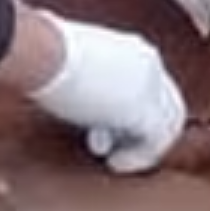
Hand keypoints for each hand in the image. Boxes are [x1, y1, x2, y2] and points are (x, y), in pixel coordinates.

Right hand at [21, 12, 187, 172]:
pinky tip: (115, 163)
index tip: (103, 128)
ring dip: (144, 147)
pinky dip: (138, 158)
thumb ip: (77, 67)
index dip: (131, 111)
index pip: (151, 86)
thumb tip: (54, 69)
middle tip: (116, 148)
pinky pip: (155, 143)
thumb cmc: (40, 47)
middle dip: (143, 132)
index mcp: (135, 49)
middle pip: (168, 106)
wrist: (41, 52)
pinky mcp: (142, 111)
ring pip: (169, 126)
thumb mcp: (68, 54)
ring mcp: (150, 87)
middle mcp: (150, 65)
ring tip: (117, 160)